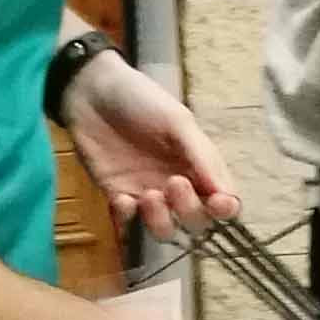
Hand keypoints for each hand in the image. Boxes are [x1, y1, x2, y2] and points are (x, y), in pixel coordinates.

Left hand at [62, 47, 239, 235]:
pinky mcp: (117, 197)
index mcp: (199, 165)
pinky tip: (120, 198)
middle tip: (173, 183)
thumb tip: (228, 195)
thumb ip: (202, 157)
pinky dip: (127, 218)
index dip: (225, 209)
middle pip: (196, 221)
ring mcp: (147, 194)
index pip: (223, 200)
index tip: (217, 202)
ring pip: (165, 230)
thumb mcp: (177, 121)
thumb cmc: (140, 100)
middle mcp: (177, 185)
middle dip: (189, 210)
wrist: (90, 90)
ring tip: (148, 196)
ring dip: (160, 221)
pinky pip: (128, 223)